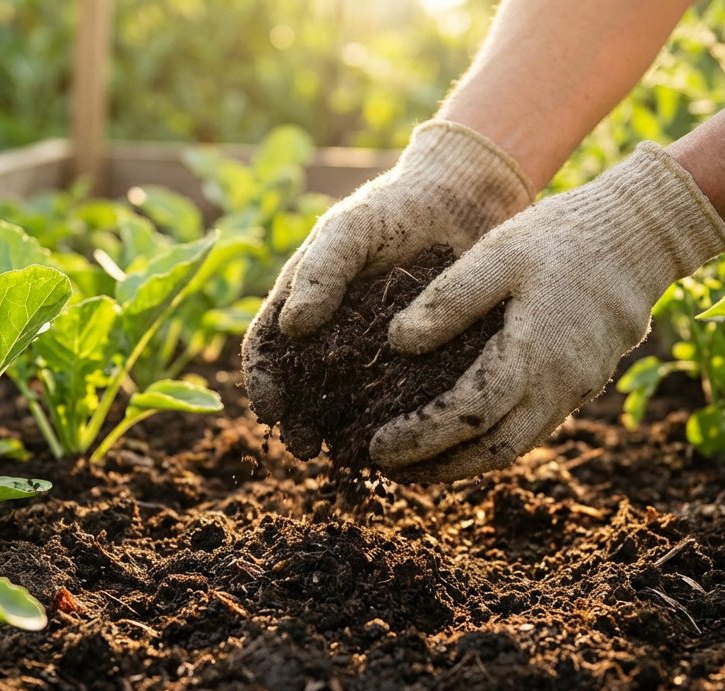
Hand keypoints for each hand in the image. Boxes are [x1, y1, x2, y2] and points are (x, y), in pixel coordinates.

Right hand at [243, 120, 532, 456]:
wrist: (463, 203)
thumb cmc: (394, 208)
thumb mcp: (350, 229)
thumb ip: (320, 270)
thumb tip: (293, 326)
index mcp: (301, 306)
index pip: (266, 350)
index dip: (262, 383)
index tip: (270, 411)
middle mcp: (331, 339)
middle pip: (302, 391)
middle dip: (299, 424)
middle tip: (308, 448)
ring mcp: (374, 355)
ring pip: (350, 405)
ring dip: (343, 435)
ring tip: (350, 455)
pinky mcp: (420, 365)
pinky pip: (403, 401)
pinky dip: (397, 423)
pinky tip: (404, 438)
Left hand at [371, 142, 724, 481]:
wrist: (640, 236)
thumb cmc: (563, 237)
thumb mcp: (498, 252)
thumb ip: (449, 299)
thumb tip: (398, 343)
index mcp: (534, 353)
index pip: (468, 414)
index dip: (421, 437)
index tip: (378, 447)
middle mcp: (559, 385)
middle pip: (494, 450)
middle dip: (438, 468)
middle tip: (388, 471)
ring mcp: (576, 390)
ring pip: (515, 446)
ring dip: (464, 464)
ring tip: (415, 466)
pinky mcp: (582, 386)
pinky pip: (532, 429)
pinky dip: (491, 444)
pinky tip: (461, 439)